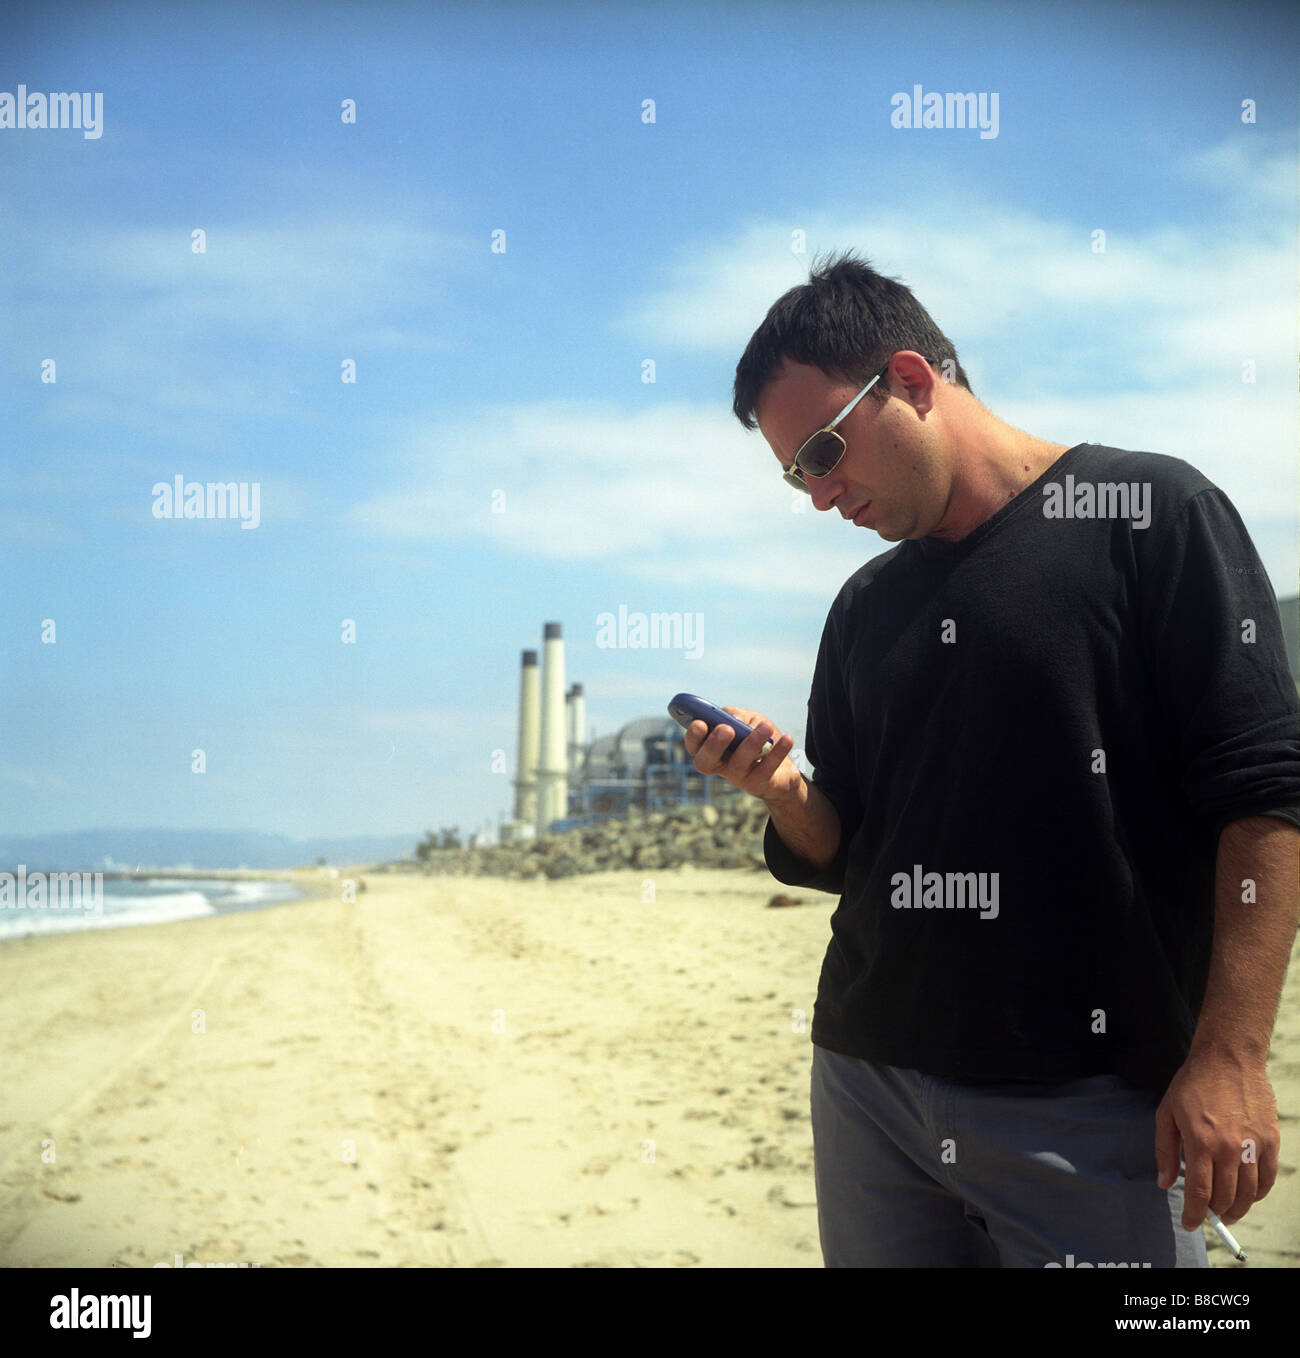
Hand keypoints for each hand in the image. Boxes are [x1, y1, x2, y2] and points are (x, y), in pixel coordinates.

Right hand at [683, 706, 801, 803]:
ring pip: (738, 764)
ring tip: (765, 727)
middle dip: (713, 745)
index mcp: (712, 748)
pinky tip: (787, 739)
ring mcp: (739, 777)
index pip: (694, 745)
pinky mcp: (759, 784)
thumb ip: (736, 714)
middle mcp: (721, 765)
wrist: (783, 770)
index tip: (700, 723)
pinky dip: (778, 752)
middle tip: (726, 730)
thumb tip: (734, 720)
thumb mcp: (747, 720)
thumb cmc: (758, 739)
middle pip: (706, 762)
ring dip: (751, 744)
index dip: (693, 737)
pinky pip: (767, 768)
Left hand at [1154, 1048, 1280, 1229]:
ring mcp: (1253, 1145)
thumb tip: (1165, 1183)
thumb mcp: (1167, 1113)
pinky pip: (1267, 1179)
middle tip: (1209, 1215)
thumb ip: (1165, 1151)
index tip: (1190, 1223)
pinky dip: (1257, 1194)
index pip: (1200, 1193)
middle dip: (1215, 1213)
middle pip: (1226, 1197)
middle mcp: (1229, 1148)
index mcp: (1200, 1141)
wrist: (1227, 1058)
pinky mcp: (1270, 1140)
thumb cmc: (1192, 1084)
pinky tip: (1247, 1195)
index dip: (1195, 1214)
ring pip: (1249, 1193)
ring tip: (1228, 1211)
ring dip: (1237, 1208)